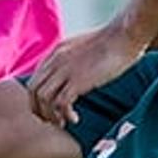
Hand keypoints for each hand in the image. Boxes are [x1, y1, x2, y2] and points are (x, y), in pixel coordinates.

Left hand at [28, 21, 144, 125]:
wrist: (124, 35)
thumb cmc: (112, 42)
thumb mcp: (83, 47)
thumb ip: (73, 59)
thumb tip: (74, 73)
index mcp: (56, 52)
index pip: (35, 79)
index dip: (37, 98)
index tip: (48, 109)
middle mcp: (55, 61)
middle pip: (33, 91)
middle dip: (39, 109)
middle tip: (52, 120)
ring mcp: (65, 70)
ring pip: (43, 99)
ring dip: (50, 115)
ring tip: (63, 122)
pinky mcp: (77, 80)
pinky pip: (61, 103)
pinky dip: (65, 114)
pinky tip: (75, 118)